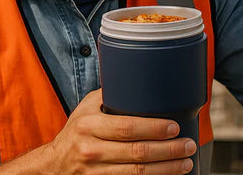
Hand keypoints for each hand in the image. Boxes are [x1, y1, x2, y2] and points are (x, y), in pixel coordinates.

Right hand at [48, 89, 196, 173]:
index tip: (174, 127)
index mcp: (89, 125)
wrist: (54, 166)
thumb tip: (138, 77)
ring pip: (138, 173)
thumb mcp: (86, 108)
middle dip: (168, 150)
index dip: (153, 128)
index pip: (126, 127)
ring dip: (166, 168)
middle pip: (136, 152)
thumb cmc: (76, 131)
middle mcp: (92, 149)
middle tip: (188, 145)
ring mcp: (96, 172)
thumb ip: (110, 95)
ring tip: (185, 161)